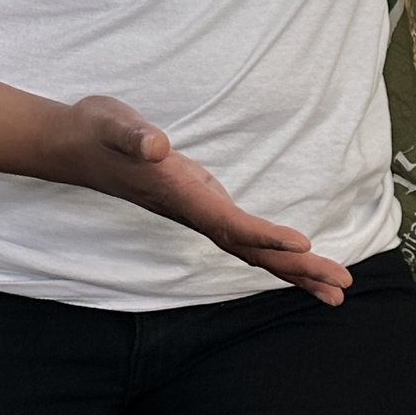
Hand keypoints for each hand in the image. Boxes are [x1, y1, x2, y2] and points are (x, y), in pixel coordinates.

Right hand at [64, 97, 352, 305]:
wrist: (75, 145)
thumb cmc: (97, 132)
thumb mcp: (112, 123)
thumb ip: (131, 135)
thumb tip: (154, 145)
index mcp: (179, 194)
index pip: (226, 222)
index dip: (263, 235)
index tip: (302, 245)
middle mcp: (194, 212)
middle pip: (249, 249)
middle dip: (295, 267)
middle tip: (340, 286)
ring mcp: (199, 212)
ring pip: (251, 250)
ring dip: (293, 270)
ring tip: (335, 291)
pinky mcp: (203, 206)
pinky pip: (244, 237)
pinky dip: (275, 251)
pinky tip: (300, 262)